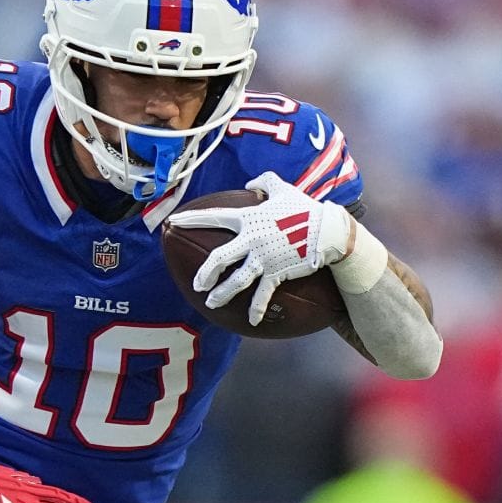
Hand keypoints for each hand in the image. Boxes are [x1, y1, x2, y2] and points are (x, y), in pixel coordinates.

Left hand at [175, 170, 355, 326]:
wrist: (328, 230)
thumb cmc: (305, 208)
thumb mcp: (283, 188)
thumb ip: (264, 181)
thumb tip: (250, 184)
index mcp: (249, 218)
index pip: (214, 217)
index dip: (191, 219)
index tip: (173, 222)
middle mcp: (251, 239)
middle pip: (219, 257)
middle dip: (204, 272)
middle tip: (197, 283)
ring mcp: (263, 258)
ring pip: (236, 280)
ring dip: (222, 293)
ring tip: (211, 302)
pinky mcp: (277, 272)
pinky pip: (263, 294)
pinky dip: (257, 308)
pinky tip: (251, 321)